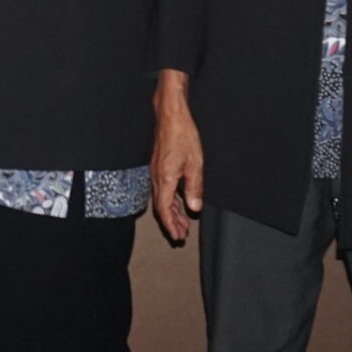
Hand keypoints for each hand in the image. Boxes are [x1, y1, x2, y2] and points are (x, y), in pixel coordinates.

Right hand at [150, 70, 204, 242]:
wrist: (170, 115)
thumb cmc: (182, 135)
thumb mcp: (195, 163)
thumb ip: (194, 188)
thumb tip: (194, 207)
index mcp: (165, 178)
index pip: (164, 209)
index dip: (170, 225)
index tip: (177, 236)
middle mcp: (157, 177)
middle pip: (161, 207)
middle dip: (172, 222)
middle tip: (181, 235)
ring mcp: (156, 171)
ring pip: (162, 198)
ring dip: (171, 211)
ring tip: (182, 222)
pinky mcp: (159, 165)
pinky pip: (162, 188)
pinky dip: (170, 199)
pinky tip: (178, 201)